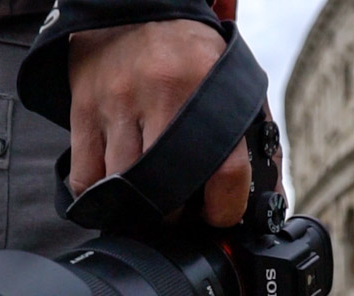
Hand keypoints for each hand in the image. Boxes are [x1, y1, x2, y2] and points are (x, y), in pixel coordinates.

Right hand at [68, 20, 256, 227]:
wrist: (137, 10)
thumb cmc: (190, 55)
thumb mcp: (233, 83)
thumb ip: (254, 138)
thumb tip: (269, 198)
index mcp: (208, 86)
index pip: (225, 170)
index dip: (224, 209)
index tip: (218, 217)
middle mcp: (162, 93)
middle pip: (167, 188)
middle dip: (175, 213)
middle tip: (180, 210)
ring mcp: (117, 103)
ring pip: (122, 187)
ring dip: (136, 206)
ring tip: (148, 199)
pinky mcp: (84, 110)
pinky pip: (85, 176)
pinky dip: (99, 194)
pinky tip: (114, 187)